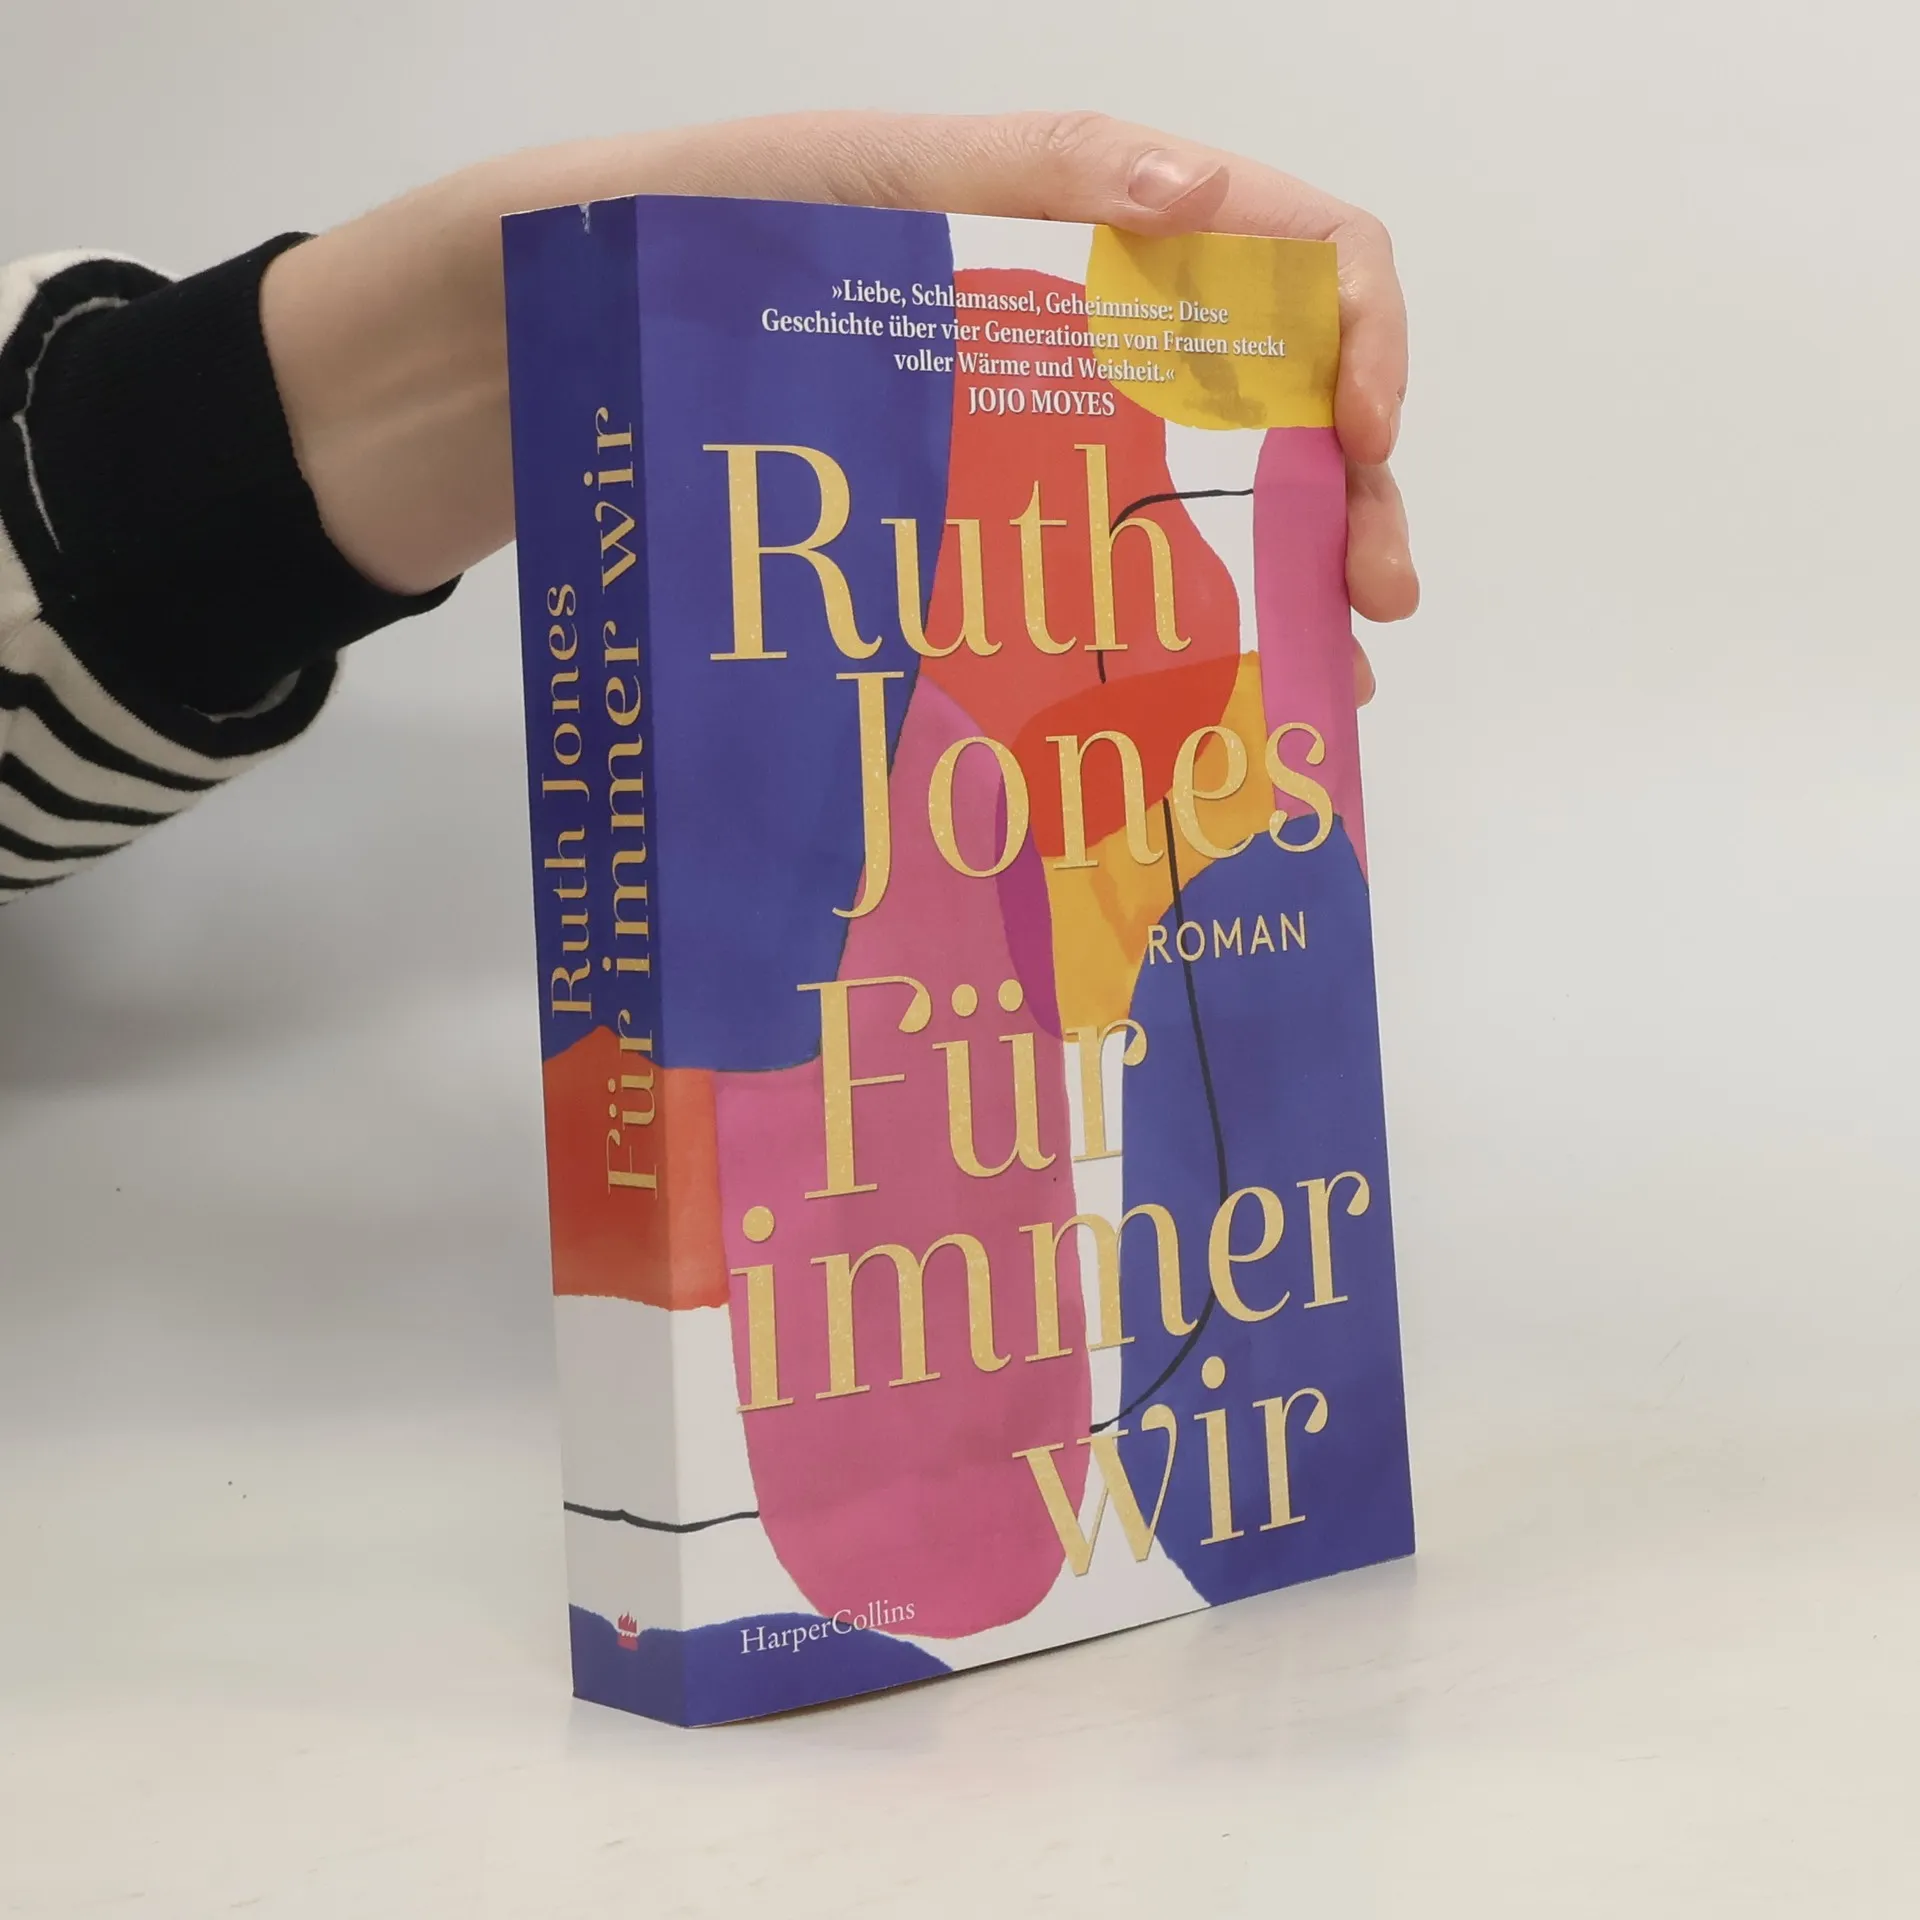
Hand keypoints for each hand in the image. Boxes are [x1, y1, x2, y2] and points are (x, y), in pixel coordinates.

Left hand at [263, 112, 1415, 700]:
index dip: (1359, 333)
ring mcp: (1006, 445)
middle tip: (1370, 607)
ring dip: (1280, 581)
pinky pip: (1086, 579)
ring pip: (1193, 502)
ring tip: (1316, 684)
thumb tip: (1209, 194)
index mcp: (1057, 223)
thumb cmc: (650, 256)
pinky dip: (1168, 635)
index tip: (1367, 443)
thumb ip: (1018, 174)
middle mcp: (1057, 338)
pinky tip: (1202, 705)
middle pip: (1263, 398)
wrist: (501, 370)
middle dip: (1350, 491)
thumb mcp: (835, 187)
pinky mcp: (946, 536)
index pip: (1280, 249)